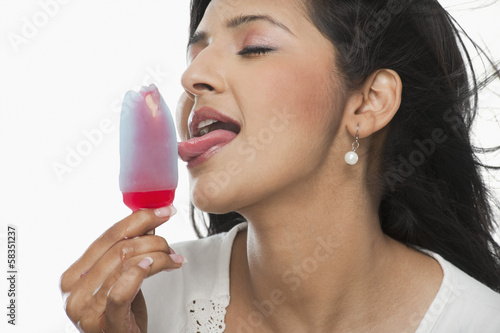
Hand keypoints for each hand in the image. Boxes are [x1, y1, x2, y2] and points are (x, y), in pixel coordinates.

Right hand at [60, 206, 184, 332]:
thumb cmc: (122, 316)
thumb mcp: (120, 279)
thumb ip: (127, 253)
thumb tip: (149, 222)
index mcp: (73, 275)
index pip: (107, 236)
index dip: (138, 219)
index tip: (164, 212)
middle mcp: (74, 290)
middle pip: (119, 248)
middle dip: (153, 240)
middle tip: (171, 245)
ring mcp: (85, 309)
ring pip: (125, 263)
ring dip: (158, 256)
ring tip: (174, 259)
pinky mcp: (104, 324)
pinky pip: (121, 291)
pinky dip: (141, 273)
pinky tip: (157, 265)